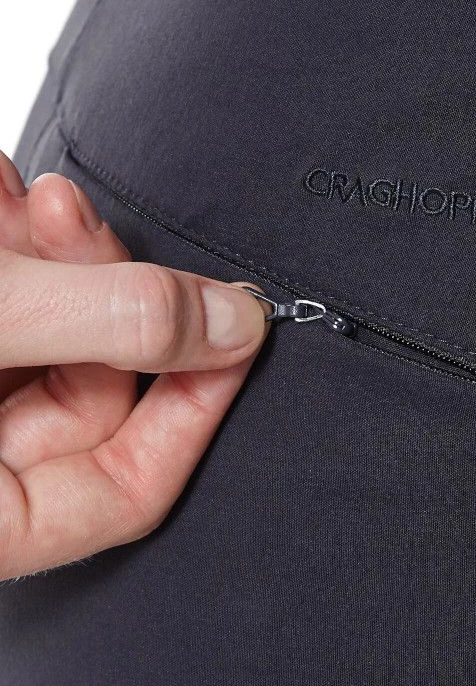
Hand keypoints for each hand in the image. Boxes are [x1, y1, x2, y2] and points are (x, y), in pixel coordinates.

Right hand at [0, 150, 270, 579]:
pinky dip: (12, 245)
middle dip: (98, 286)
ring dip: (48, 251)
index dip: (198, 405)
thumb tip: (234, 321)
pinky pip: (16, 304)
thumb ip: (108, 320)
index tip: (243, 329)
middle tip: (72, 216)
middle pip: (98, 388)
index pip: (127, 489)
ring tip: (11, 196)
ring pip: (58, 335)